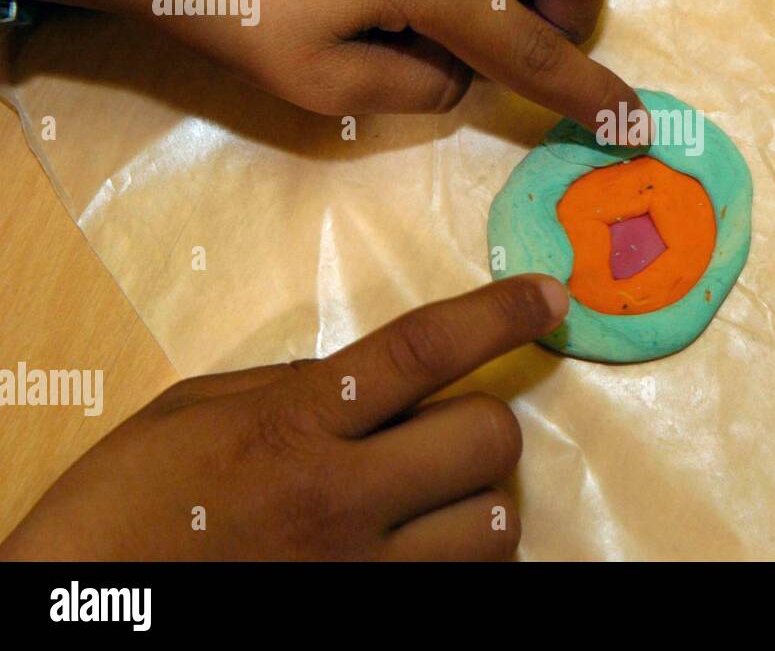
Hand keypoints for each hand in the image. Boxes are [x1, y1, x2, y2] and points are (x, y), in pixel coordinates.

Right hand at [0, 275, 567, 560]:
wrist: (83, 613)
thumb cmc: (125, 504)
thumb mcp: (197, 411)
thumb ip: (295, 385)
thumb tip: (379, 379)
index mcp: (293, 424)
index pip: (421, 352)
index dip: (497, 315)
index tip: (552, 296)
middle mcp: (340, 499)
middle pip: (487, 439)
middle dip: (484, 423)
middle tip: (444, 431)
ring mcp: (360, 577)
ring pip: (496, 527)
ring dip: (481, 501)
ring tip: (434, 500)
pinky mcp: (368, 624)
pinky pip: (462, 591)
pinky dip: (457, 563)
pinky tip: (418, 550)